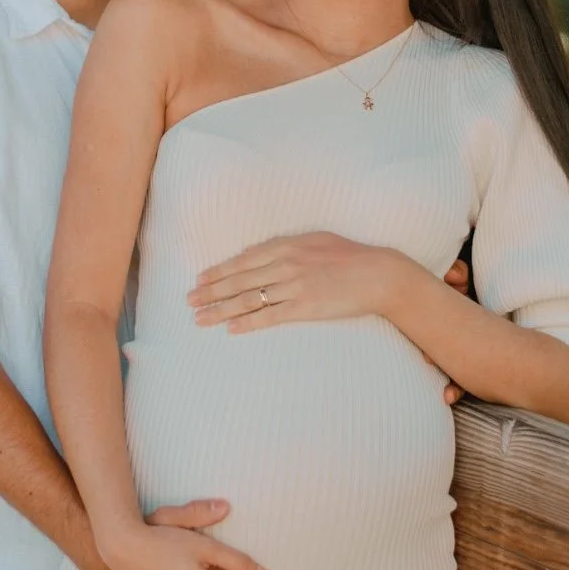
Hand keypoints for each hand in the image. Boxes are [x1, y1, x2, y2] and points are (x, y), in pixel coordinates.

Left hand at [189, 236, 469, 397]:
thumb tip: (259, 254)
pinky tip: (232, 329)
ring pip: (249, 299)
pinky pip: (270, 316)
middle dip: (210, 291)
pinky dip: (248, 323)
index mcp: (287, 245)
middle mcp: (286, 263)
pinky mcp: (305, 307)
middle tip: (189, 301)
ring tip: (200, 318)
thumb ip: (287, 245)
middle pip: (239, 280)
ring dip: (221, 309)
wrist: (379, 274)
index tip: (199, 280)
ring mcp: (294, 286)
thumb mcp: (315, 240)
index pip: (243, 260)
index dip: (218, 271)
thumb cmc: (349, 256)